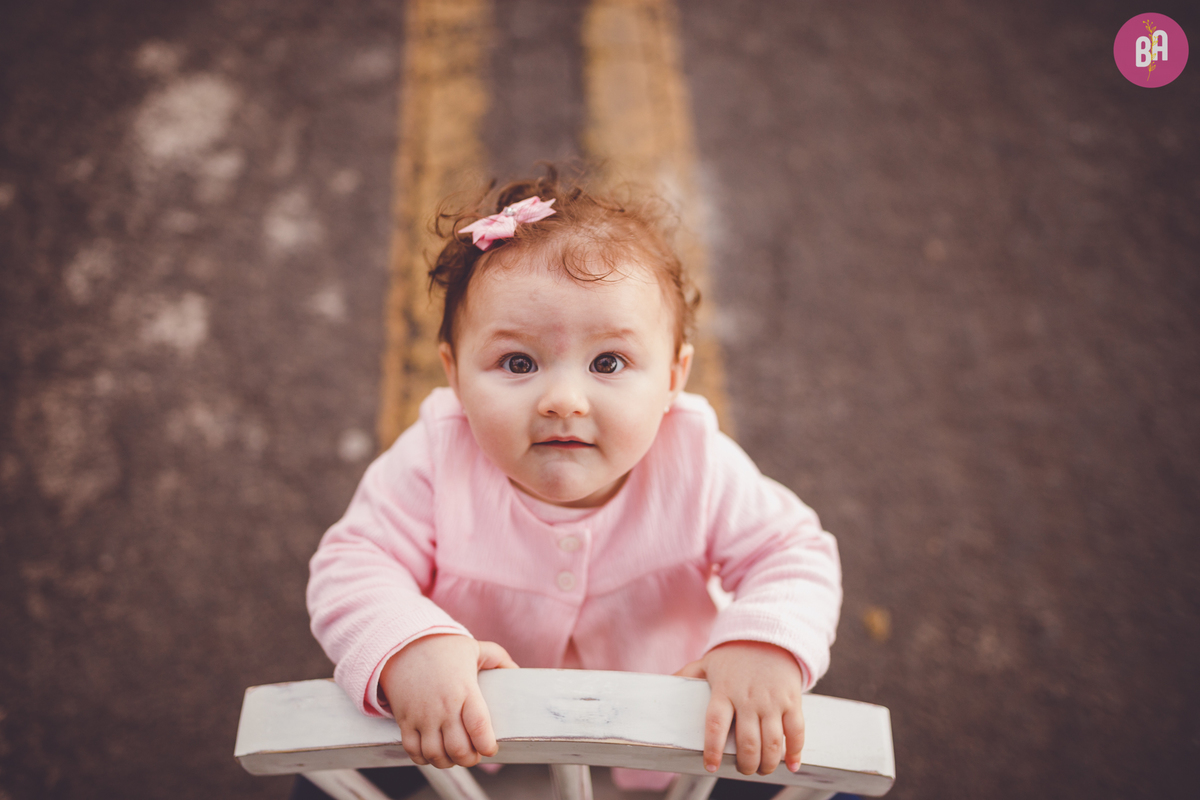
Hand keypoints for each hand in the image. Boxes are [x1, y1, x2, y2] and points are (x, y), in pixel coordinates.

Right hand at [379, 634, 517, 768]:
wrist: (403, 645)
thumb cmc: (443, 648)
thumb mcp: (475, 648)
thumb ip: (498, 658)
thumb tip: (517, 671)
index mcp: (464, 690)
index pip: (478, 726)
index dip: (487, 745)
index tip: (491, 749)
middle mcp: (443, 706)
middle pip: (458, 748)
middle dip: (470, 759)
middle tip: (474, 754)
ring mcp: (422, 715)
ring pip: (435, 754)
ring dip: (448, 761)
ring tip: (455, 755)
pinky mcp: (405, 719)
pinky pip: (412, 750)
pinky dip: (424, 758)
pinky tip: (433, 752)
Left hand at [676, 641, 805, 775]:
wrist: (770, 636)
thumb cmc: (736, 655)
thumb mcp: (708, 662)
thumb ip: (687, 675)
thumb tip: (666, 682)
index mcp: (724, 691)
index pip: (715, 725)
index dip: (712, 749)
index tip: (711, 766)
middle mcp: (748, 698)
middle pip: (747, 742)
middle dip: (746, 764)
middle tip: (744, 769)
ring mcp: (771, 700)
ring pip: (772, 742)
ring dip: (768, 762)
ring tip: (763, 769)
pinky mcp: (791, 700)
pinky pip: (796, 731)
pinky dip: (795, 751)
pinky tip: (791, 764)